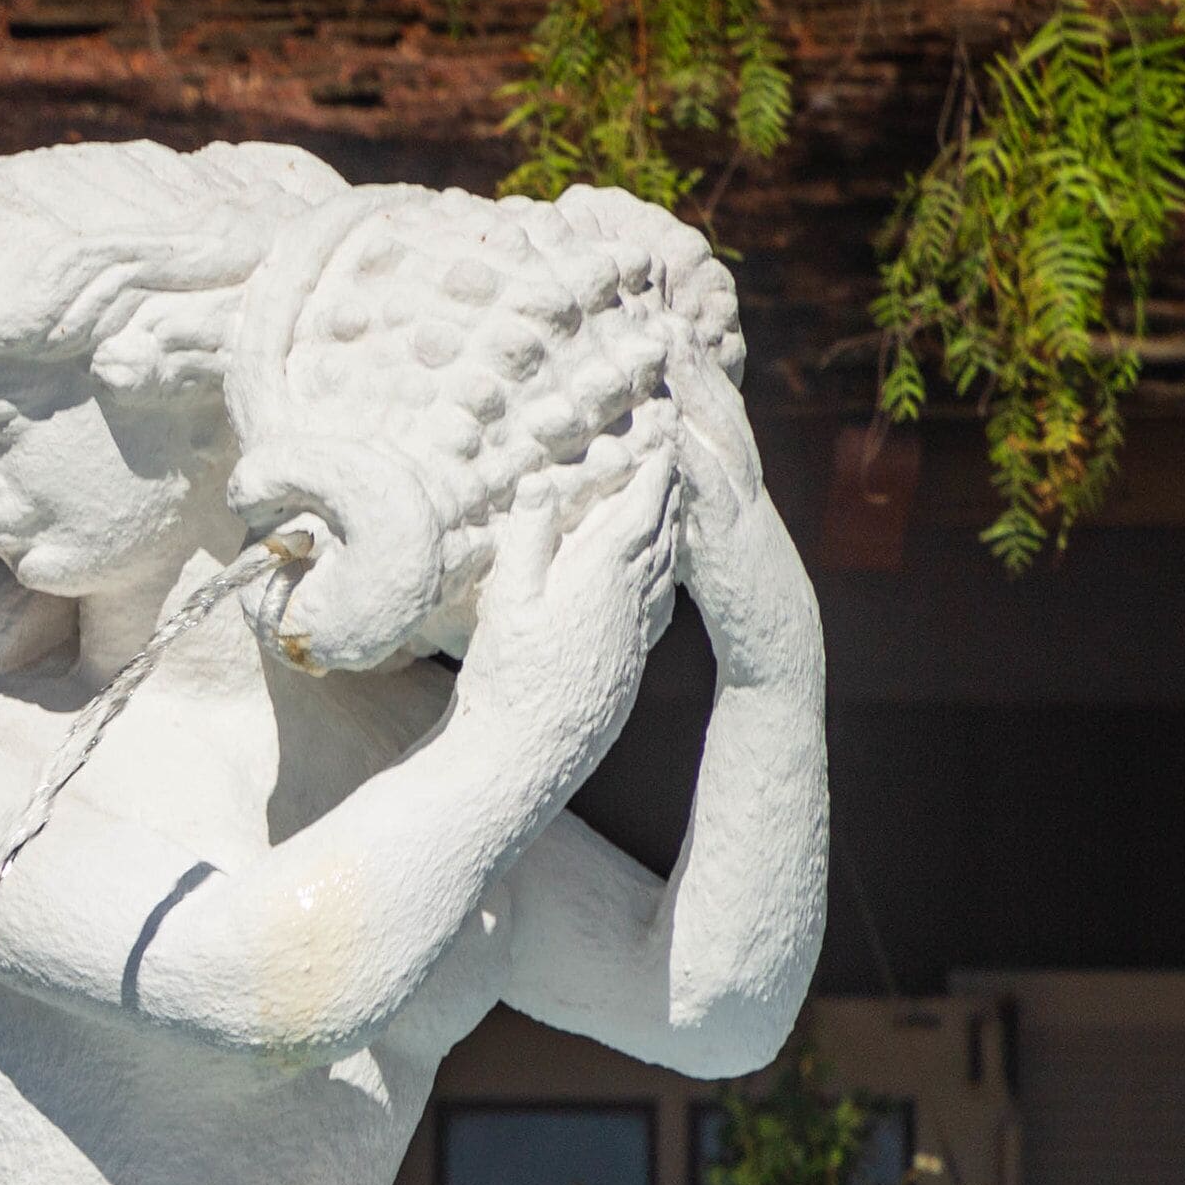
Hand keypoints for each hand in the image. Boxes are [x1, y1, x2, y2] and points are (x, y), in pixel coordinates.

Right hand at [461, 446, 682, 752]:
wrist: (525, 760)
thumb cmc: (507, 680)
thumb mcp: (506, 602)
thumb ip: (529, 538)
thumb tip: (544, 479)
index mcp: (603, 577)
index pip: (641, 505)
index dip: (657, 462)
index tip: (668, 424)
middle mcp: (631, 601)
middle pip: (664, 530)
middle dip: (670, 486)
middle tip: (678, 446)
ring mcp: (635, 633)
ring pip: (666, 565)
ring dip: (673, 525)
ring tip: (672, 498)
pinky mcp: (630, 660)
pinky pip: (660, 599)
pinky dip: (665, 569)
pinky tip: (659, 571)